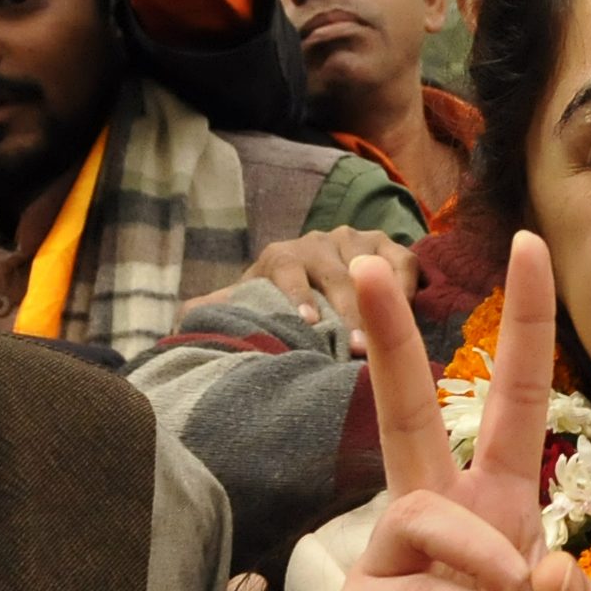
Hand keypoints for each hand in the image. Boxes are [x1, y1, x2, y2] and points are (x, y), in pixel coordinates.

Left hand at [183, 228, 420, 356]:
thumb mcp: (248, 305)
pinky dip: (407, 285)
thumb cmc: (279, 304)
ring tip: (383, 342)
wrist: (314, 279)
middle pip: (334, 274)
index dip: (297, 295)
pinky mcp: (389, 246)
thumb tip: (184, 318)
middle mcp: (318, 242)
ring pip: (370, 267)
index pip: (286, 269)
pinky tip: (406, 316)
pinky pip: (404, 260)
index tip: (306, 324)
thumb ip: (219, 309)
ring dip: (380, 304)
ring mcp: (356, 240)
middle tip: (355, 351)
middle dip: (346, 313)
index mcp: (281, 256)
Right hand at [325, 234, 590, 590]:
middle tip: (370, 262)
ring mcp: (390, 570)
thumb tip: (543, 562)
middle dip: (389, 338)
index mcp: (496, 509)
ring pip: (423, 514)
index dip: (524, 326)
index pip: (508, 400)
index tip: (532, 244)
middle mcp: (438, 525)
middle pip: (404, 412)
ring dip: (488, 560)